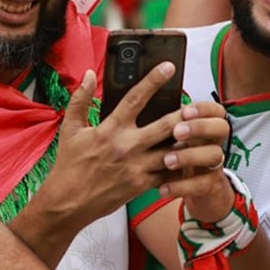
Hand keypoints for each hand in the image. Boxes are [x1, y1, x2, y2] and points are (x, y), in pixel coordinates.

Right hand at [45, 69, 227, 223]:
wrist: (68, 202)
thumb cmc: (69, 164)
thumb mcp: (70, 129)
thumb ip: (80, 99)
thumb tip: (88, 75)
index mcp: (110, 129)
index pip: (135, 99)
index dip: (153, 80)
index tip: (168, 67)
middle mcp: (127, 146)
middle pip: (166, 125)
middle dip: (185, 113)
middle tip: (198, 103)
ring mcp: (137, 167)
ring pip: (173, 151)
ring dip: (188, 140)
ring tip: (200, 130)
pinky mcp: (143, 185)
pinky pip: (169, 174)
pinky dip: (181, 166)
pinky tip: (190, 158)